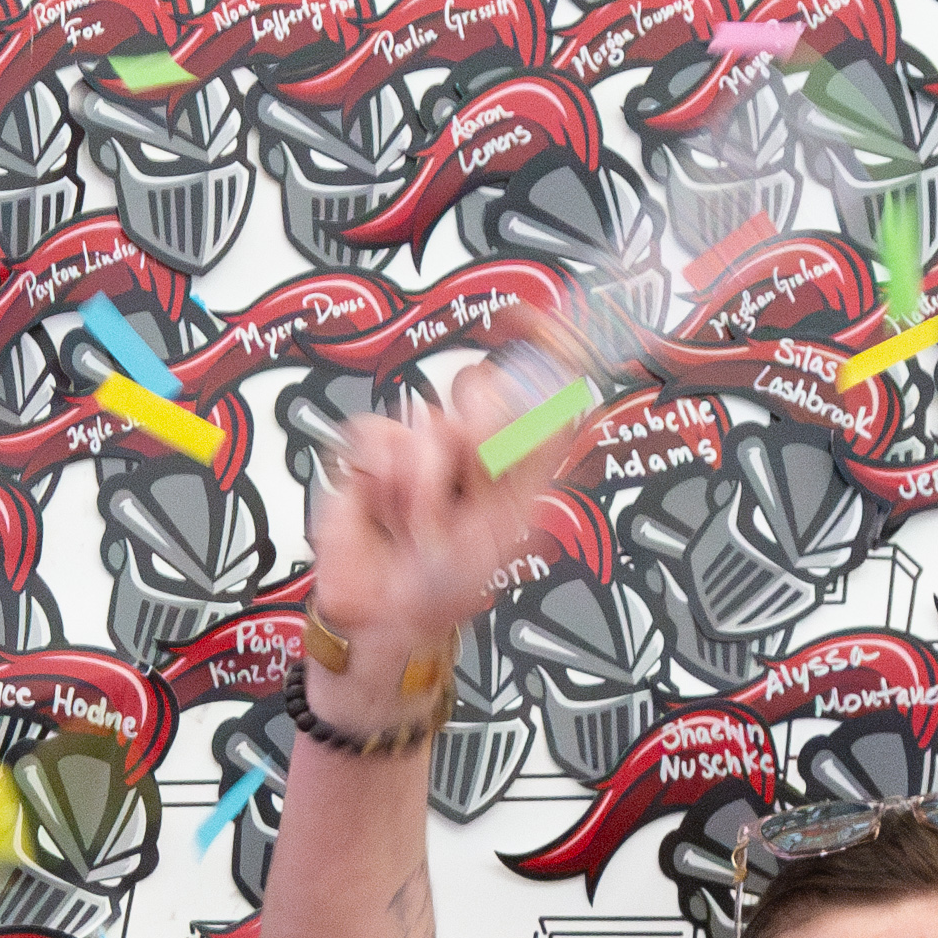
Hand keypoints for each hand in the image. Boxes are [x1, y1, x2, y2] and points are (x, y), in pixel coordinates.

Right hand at [300, 326, 592, 665]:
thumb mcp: (509, 525)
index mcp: (508, 456)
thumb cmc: (448, 584)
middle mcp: (465, 442)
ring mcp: (417, 443)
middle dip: (476, 440)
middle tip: (469, 486)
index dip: (538, 345)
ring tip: (421, 521)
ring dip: (426, 486)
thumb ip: (536, 458)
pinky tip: (388, 509)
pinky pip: (379, 433)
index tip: (537, 322)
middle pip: (478, 385)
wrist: (386, 615)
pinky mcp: (368, 451)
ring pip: (428, 419)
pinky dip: (385, 480)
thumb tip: (568, 401)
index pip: (530, 384)